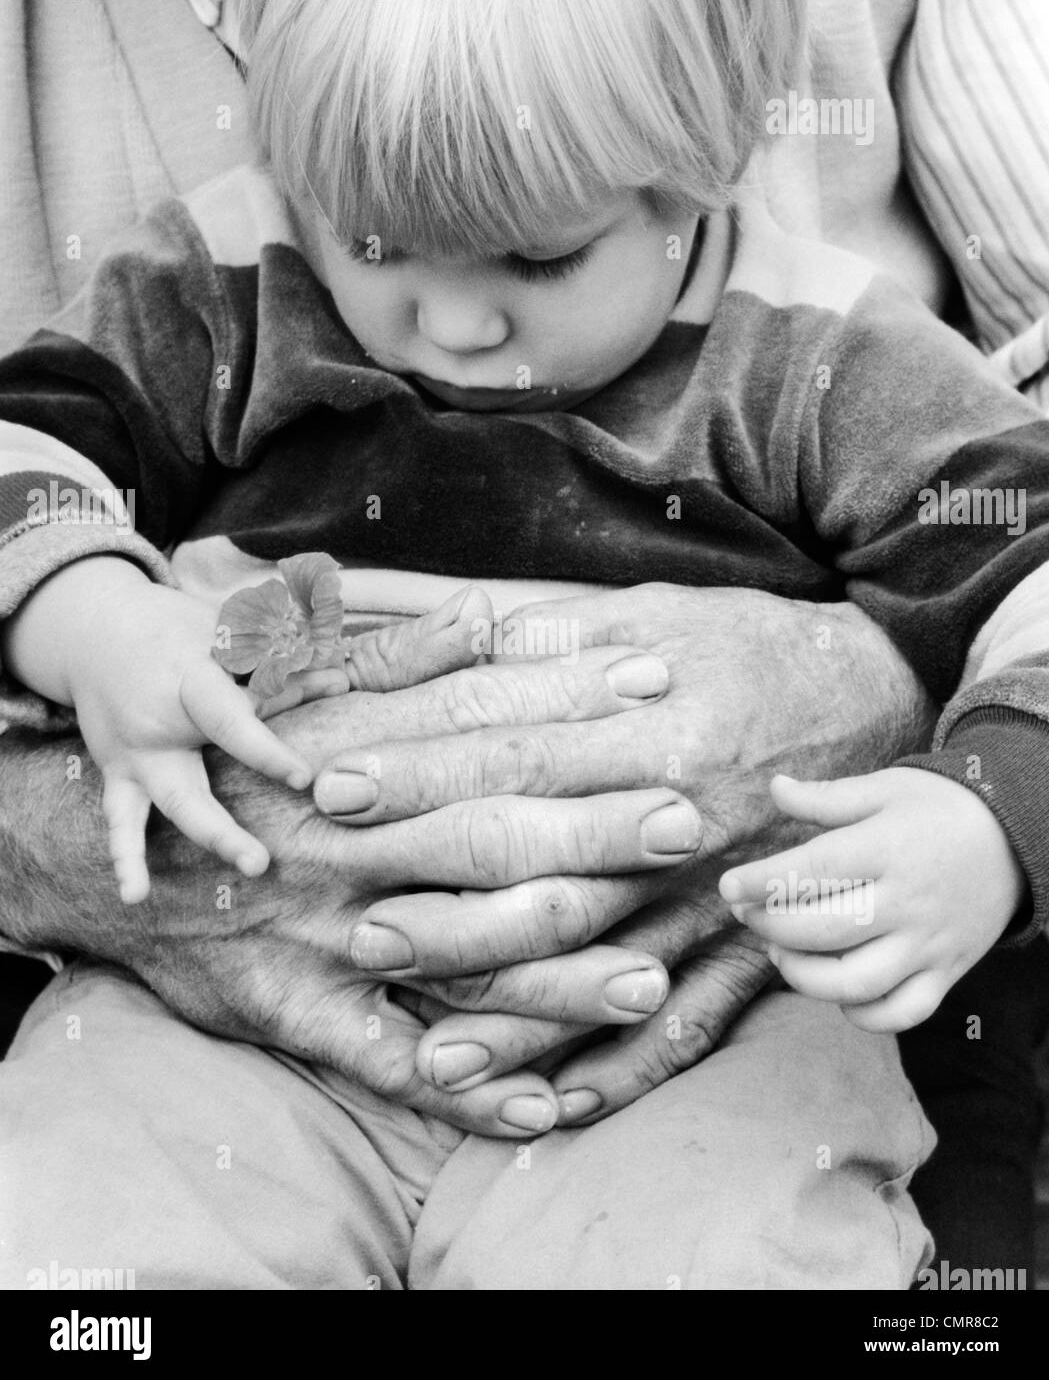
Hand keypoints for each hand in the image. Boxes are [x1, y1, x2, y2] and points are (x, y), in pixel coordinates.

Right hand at [8, 587, 694, 1137]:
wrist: (131, 863)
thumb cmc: (240, 771)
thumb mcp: (305, 701)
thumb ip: (405, 658)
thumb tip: (495, 609)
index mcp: (354, 758)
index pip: (478, 721)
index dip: (569, 699)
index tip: (658, 684)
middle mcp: (348, 847)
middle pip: (484, 836)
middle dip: (590, 831)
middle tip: (688, 823)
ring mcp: (328, 937)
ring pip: (455, 958)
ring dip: (555, 974)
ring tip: (653, 977)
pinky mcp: (305, 1014)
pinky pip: (388, 1061)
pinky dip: (462, 1090)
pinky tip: (542, 1107)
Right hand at [50, 559, 341, 902]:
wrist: (96, 629)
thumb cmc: (178, 629)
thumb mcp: (222, 629)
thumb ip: (278, 657)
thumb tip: (343, 675)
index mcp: (187, 683)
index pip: (229, 722)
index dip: (265, 750)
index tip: (303, 778)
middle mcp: (158, 726)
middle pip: (194, 783)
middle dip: (227, 825)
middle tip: (266, 862)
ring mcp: (136, 756)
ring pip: (170, 805)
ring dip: (210, 838)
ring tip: (244, 870)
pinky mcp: (119, 775)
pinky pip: (120, 821)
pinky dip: (125, 858)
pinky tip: (135, 896)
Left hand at [315, 582, 935, 1115]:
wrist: (880, 692)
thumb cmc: (752, 647)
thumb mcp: (657, 613)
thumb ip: (558, 636)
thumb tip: (458, 633)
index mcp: (650, 723)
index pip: (510, 752)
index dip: (418, 770)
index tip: (333, 786)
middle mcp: (680, 818)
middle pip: (545, 870)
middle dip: (446, 905)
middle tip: (356, 927)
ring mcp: (719, 892)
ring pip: (605, 967)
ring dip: (521, 1018)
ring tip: (435, 1058)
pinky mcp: (752, 943)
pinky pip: (689, 1026)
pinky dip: (622, 1071)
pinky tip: (552, 1107)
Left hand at [719, 769, 1025, 1032]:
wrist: (1018, 837)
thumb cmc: (940, 809)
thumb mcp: (884, 789)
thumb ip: (826, 798)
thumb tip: (774, 787)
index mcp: (887, 849)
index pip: (811, 871)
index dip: (761, 883)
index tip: (728, 886)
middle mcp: (907, 902)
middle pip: (822, 930)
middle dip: (769, 926)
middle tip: (747, 913)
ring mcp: (928, 944)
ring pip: (854, 982)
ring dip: (802, 976)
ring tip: (779, 955)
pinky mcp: (945, 973)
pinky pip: (900, 1013)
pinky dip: (861, 1013)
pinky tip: (833, 990)